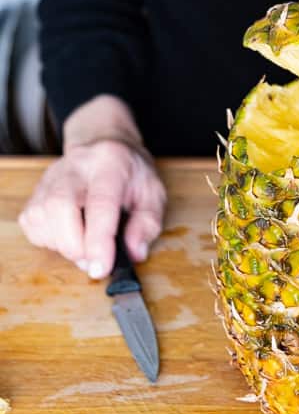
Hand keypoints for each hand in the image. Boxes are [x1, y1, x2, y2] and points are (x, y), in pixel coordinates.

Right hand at [18, 139, 166, 279]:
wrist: (104, 145)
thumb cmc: (130, 173)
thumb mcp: (153, 193)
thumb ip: (147, 224)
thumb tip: (133, 252)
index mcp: (110, 164)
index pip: (100, 203)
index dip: (98, 240)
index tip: (100, 269)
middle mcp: (76, 166)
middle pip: (59, 205)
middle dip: (73, 245)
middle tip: (92, 260)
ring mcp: (51, 177)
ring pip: (40, 216)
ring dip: (61, 244)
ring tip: (84, 245)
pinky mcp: (36, 190)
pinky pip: (31, 223)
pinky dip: (48, 239)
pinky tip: (68, 235)